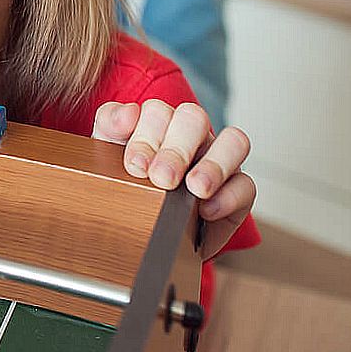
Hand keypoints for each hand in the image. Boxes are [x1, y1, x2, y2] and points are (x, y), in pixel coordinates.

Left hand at [93, 99, 255, 258]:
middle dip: (176, 150)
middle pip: (194, 118)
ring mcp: (217, 161)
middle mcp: (190, 137)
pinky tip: (207, 211)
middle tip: (162, 179)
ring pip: (234, 141)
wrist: (139, 239)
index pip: (157, 111)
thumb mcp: (104, 158)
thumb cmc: (123, 191)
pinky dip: (228, 196)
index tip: (134, 166)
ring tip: (194, 188)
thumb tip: (127, 112)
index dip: (146, 134)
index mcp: (156, 125)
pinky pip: (246, 185)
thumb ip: (110, 127)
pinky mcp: (237, 192)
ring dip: (213, 165)